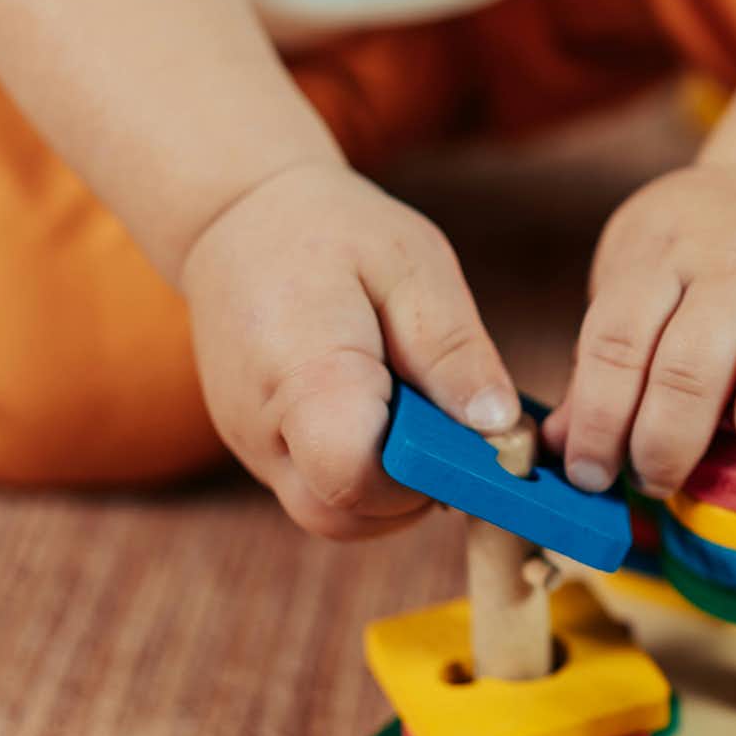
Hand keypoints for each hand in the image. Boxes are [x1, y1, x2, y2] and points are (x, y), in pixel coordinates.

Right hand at [180, 161, 517, 538]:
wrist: (235, 220)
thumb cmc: (329, 232)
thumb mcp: (412, 265)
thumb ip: (453, 350)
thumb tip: (500, 430)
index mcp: (305, 373)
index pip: (356, 478)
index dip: (424, 475)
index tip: (462, 432)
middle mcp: (265, 428)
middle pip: (346, 516)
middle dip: (415, 492)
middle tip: (446, 424)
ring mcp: (254, 449)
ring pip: (335, 514)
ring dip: (394, 487)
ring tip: (415, 409)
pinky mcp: (261, 454)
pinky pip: (321, 492)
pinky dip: (367, 475)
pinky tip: (388, 414)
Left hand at [547, 163, 735, 498]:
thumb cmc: (699, 260)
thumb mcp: (639, 277)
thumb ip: (605, 362)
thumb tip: (561, 451)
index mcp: (668, 250)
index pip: (619, 340)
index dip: (598, 421)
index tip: (589, 473)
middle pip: (693, 365)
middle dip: (663, 444)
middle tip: (653, 477)